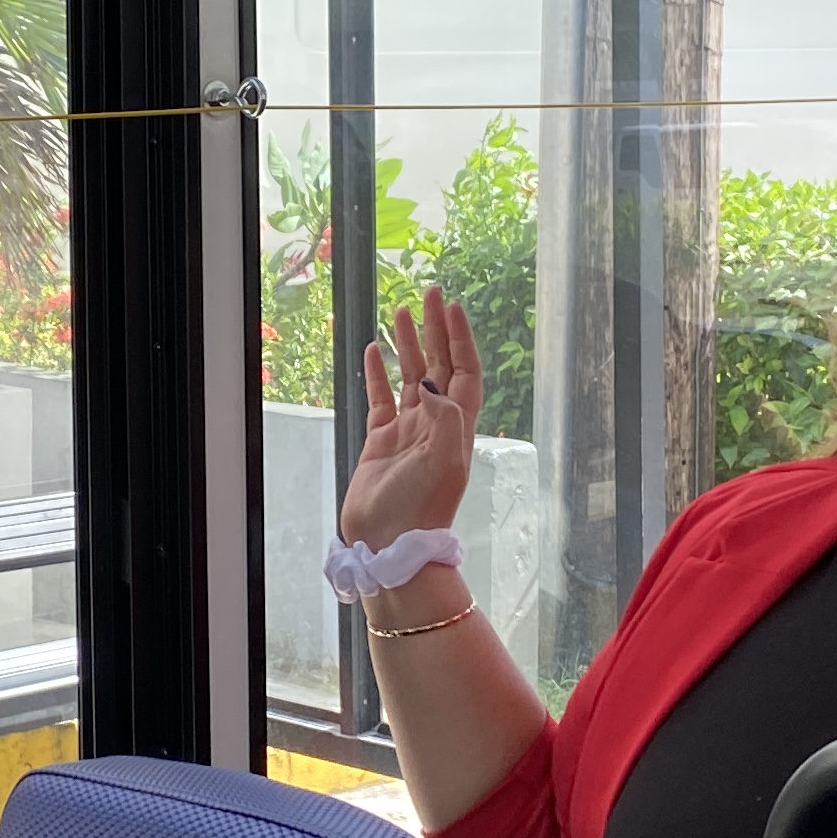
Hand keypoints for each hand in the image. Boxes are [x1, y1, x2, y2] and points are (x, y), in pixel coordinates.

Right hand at [341, 287, 482, 549]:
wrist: (389, 545)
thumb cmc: (421, 508)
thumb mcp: (444, 462)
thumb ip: (446, 418)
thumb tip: (433, 383)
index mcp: (456, 426)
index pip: (464, 371)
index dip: (460, 338)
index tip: (451, 306)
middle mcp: (434, 424)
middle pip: (439, 365)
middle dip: (435, 329)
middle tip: (429, 292)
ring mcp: (407, 432)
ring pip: (410, 376)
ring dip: (407, 344)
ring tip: (400, 310)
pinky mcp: (380, 442)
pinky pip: (380, 398)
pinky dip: (377, 374)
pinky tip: (372, 352)